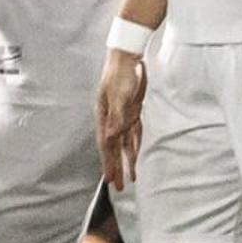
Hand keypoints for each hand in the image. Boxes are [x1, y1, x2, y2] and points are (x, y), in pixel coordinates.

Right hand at [97, 45, 147, 191]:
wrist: (128, 56)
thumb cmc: (121, 73)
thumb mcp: (119, 95)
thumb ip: (116, 117)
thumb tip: (111, 137)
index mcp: (105, 116)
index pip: (107, 146)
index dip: (109, 164)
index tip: (111, 180)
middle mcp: (112, 119)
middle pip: (114, 148)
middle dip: (117, 167)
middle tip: (120, 187)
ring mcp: (122, 116)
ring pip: (125, 143)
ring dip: (128, 160)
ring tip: (132, 177)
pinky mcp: (133, 111)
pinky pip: (134, 133)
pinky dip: (136, 145)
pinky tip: (137, 155)